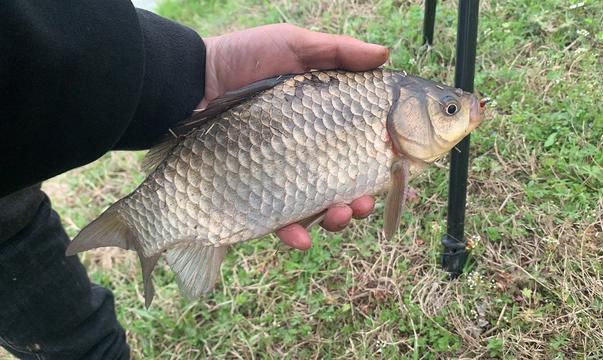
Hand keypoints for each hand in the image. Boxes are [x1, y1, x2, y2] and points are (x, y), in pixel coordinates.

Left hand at [201, 24, 388, 249]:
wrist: (190, 82)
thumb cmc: (242, 59)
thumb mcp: (292, 45)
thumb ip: (338, 52)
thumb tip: (385, 55)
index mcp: (322, 122)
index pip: (362, 147)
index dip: (385, 163)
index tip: (402, 173)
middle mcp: (307, 151)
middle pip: (346, 185)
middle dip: (362, 200)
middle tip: (365, 202)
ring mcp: (282, 174)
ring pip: (319, 209)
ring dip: (337, 219)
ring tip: (341, 215)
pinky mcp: (256, 193)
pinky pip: (279, 221)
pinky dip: (294, 233)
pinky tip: (300, 236)